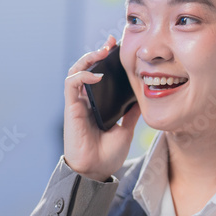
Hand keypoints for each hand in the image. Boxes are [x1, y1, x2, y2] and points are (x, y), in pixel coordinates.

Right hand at [63, 35, 141, 181]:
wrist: (96, 171)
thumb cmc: (107, 155)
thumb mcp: (126, 130)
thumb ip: (131, 114)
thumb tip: (144, 98)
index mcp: (98, 104)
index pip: (99, 75)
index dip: (106, 59)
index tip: (118, 47)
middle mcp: (86, 101)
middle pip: (87, 68)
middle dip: (97, 52)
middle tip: (112, 43)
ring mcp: (78, 103)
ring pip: (76, 71)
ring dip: (88, 58)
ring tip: (103, 52)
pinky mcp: (71, 108)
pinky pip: (71, 84)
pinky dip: (82, 75)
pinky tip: (96, 74)